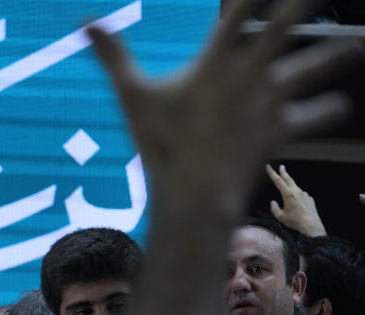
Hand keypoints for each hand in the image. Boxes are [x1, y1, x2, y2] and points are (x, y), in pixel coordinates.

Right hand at [87, 0, 362, 219]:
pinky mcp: (278, 129)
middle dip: (305, 1)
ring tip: (353, 45)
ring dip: (334, 54)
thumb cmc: (161, 143)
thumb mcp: (132, 96)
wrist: (195, 192)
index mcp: (215, 61)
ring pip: (310, 69)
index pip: (238, 11)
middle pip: (284, 26)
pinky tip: (340, 103)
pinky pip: (311, 116)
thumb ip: (113, 54)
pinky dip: (325, 110)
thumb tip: (82, 21)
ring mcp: (268, 102)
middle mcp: (248, 74)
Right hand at [266, 163, 325, 236]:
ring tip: (287, 190)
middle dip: (284, 172)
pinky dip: (297, 197)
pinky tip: (296, 204)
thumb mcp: (280, 216)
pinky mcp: (310, 199)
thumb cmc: (295, 222)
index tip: (269, 167)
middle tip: (282, 167)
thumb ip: (274, 208)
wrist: (311, 225)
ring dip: (290, 186)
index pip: (278, 181)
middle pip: (289, 179)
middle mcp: (297, 192)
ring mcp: (305, 195)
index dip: (272, 173)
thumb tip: (273, 203)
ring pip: (295, 188)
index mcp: (288, 195)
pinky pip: (301, 195)